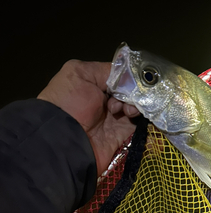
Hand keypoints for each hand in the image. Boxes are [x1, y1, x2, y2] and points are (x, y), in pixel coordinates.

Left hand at [37, 60, 139, 175]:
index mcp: (93, 84)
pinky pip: (139, 126)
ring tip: (126, 112)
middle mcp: (104, 101)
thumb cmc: (69, 103)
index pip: (119, 77)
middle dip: (133, 92)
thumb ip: (107, 71)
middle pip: (130, 92)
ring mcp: (114, 119)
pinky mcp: (121, 135)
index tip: (132, 80)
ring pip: (136, 108)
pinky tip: (137, 117)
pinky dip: (143, 121)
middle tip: (125, 99)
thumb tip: (131, 77)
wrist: (65, 141)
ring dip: (135, 106)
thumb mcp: (80, 74)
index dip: (128, 77)